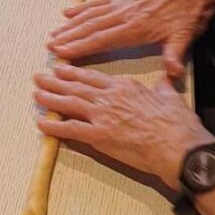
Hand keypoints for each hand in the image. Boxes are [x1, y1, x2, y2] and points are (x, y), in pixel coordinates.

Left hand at [34, 65, 213, 190]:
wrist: (178, 145)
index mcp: (125, 86)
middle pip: (76, 86)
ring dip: (50, 98)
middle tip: (40, 77)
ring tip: (36, 94)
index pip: (94, 77)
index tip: (63, 68)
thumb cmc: (177, 123)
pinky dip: (54, 126)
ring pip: (69, 103)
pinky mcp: (99, 136)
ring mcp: (102, 116)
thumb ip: (163, 86)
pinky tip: (41, 123)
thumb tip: (166, 78)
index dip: (75, 73)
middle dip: (56, 81)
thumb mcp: (170, 96)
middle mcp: (110, 97)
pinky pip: (71, 129)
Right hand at [47, 0, 214, 78]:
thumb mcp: (184, 38)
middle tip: (49, 46)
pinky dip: (82, 8)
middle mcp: (125, 14)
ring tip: (54, 33)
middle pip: (90, 27)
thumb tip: (173, 73)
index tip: (61, 52)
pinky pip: (99, 3)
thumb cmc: (188, 17)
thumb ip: (174, 56)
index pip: (102, 39)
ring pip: (91, 15)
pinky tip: (68, 12)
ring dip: (70, 25)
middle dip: (68, 37)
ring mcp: (123, 4)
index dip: (80, 46)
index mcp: (136, 27)